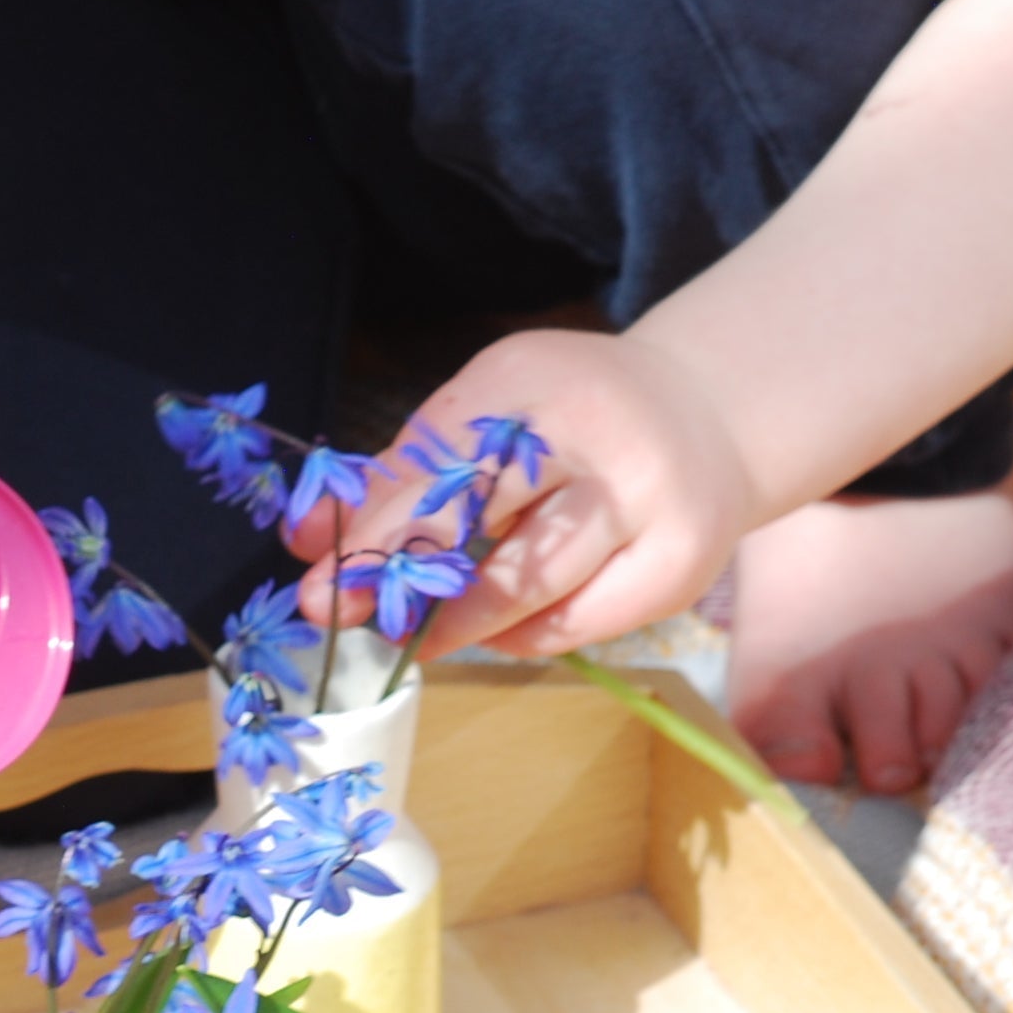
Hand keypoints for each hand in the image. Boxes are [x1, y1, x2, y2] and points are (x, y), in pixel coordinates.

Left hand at [297, 331, 758, 662]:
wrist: (706, 416)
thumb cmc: (570, 419)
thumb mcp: (492, 410)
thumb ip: (406, 472)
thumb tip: (306, 540)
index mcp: (534, 376)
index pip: (438, 454)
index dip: (373, 518)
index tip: (317, 568)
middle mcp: (598, 430)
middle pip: (479, 511)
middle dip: (400, 571)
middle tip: (342, 613)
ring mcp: (647, 500)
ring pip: (528, 580)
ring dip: (455, 619)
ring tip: (414, 636)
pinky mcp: (676, 565)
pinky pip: (575, 623)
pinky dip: (520, 636)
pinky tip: (490, 633)